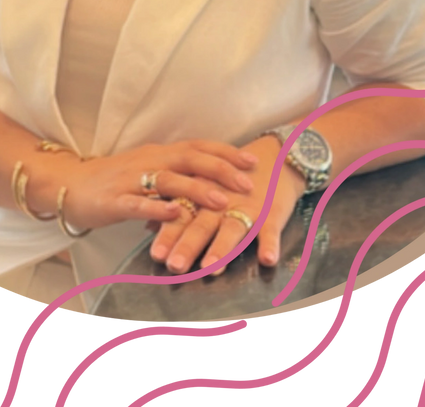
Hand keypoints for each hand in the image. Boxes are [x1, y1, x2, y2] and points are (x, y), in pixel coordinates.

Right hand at [55, 139, 258, 232]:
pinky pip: (138, 203)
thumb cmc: (114, 180)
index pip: (198, 147)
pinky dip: (157, 208)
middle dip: (221, 170)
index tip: (253, 161)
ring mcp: (131, 179)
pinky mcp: (114, 200)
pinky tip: (174, 214)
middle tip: (248, 184)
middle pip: (190, 159)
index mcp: (160, 153)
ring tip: (221, 201)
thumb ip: (177, 175)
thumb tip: (212, 180)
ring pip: (169, 180)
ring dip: (196, 189)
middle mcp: (149, 160)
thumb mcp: (149, 171)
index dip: (226, 153)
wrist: (70, 184)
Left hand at [148, 135, 305, 274]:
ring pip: (233, 228)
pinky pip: (271, 231)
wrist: (276, 156)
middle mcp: (222, 202)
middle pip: (202, 224)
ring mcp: (248, 208)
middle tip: (173, 265)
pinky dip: (270, 244)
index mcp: (203, 195)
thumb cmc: (234, 179)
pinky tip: (267, 260)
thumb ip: (178, 209)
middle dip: (188, 244)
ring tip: (211, 268)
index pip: (182, 215)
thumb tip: (147, 227)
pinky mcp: (272, 213)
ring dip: (221, 247)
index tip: (156, 255)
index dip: (168, 234)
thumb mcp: (205, 189)